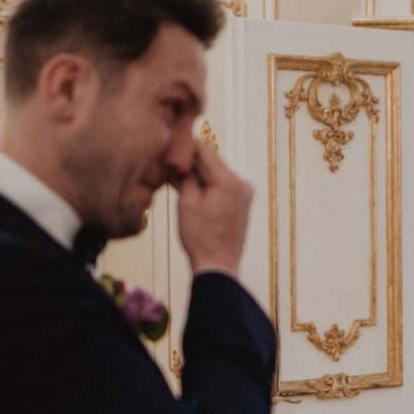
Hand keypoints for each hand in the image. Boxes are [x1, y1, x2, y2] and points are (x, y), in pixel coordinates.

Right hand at [173, 142, 252, 277]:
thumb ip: (185, 176)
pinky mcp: (242, 204)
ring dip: (198, 175)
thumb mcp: (187, 202)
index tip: (170, 148)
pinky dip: (206, 186)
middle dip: (191, 163)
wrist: (218, 266)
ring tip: (175, 179)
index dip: (186, 147)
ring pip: (216, 174)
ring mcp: (244, 194)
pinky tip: (189, 190)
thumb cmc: (201, 237)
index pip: (205, 150)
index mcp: (230, 181)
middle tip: (168, 164)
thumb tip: (179, 160)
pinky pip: (221, 187)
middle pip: (212, 162)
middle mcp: (242, 184)